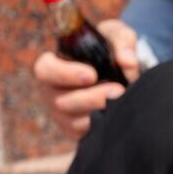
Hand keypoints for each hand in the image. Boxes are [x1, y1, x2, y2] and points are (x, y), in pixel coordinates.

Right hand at [33, 19, 139, 136]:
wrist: (126, 76)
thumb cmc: (113, 50)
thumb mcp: (118, 36)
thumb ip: (123, 41)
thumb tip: (128, 63)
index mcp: (55, 66)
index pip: (44, 70)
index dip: (64, 74)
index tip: (91, 75)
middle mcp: (54, 93)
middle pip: (61, 101)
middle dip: (91, 98)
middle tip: (117, 90)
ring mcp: (65, 116)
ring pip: (74, 122)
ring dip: (100, 114)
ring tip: (122, 102)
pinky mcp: (79, 133)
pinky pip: (86, 137)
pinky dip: (104, 129)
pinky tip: (120, 118)